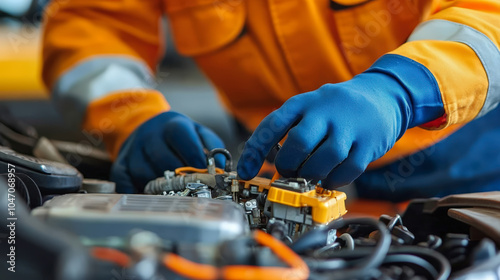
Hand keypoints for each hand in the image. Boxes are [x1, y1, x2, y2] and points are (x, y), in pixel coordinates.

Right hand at [110, 111, 224, 192]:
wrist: (145, 127)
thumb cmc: (178, 137)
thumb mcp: (198, 133)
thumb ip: (213, 147)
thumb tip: (219, 168)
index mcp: (172, 125)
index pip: (183, 140)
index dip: (196, 159)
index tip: (207, 175)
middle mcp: (149, 136)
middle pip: (165, 161)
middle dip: (182, 178)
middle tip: (194, 189)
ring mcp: (132, 152)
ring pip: (147, 176)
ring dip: (163, 188)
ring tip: (175, 192)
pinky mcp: (120, 166)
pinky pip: (128, 185)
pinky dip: (140, 195)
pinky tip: (153, 197)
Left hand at [237, 55, 442, 188]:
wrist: (384, 95)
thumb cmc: (336, 109)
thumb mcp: (310, 107)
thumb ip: (289, 128)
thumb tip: (267, 160)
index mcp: (304, 102)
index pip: (272, 125)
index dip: (255, 151)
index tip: (245, 172)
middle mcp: (325, 111)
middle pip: (298, 143)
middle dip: (288, 165)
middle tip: (289, 172)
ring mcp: (348, 127)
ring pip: (321, 161)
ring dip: (310, 175)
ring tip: (309, 175)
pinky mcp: (368, 144)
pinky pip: (346, 171)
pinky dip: (333, 180)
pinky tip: (330, 177)